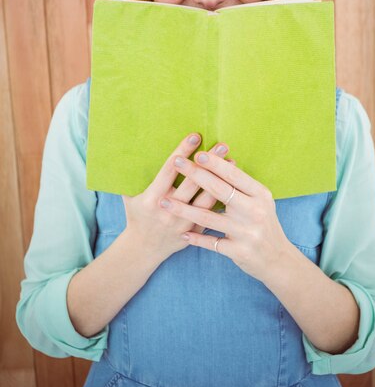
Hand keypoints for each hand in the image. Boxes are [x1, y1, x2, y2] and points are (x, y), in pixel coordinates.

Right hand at [122, 133, 235, 261]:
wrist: (143, 249)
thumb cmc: (137, 216)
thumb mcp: (130, 197)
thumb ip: (131, 177)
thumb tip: (130, 151)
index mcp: (152, 199)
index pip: (170, 170)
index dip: (183, 152)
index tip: (195, 137)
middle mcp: (169, 210)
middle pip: (193, 182)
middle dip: (208, 163)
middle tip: (222, 145)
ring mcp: (184, 223)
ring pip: (206, 199)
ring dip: (221, 180)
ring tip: (233, 162)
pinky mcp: (195, 232)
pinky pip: (211, 214)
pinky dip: (222, 199)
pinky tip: (233, 187)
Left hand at [158, 149, 289, 282]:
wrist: (278, 259)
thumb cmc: (263, 224)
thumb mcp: (260, 202)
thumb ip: (242, 186)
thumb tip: (219, 160)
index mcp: (260, 195)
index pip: (234, 175)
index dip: (216, 163)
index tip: (197, 153)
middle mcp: (255, 212)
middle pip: (220, 190)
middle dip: (196, 175)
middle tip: (177, 163)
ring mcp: (247, 233)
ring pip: (209, 217)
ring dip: (184, 209)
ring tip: (164, 202)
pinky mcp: (239, 251)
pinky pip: (212, 242)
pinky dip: (196, 238)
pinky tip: (182, 233)